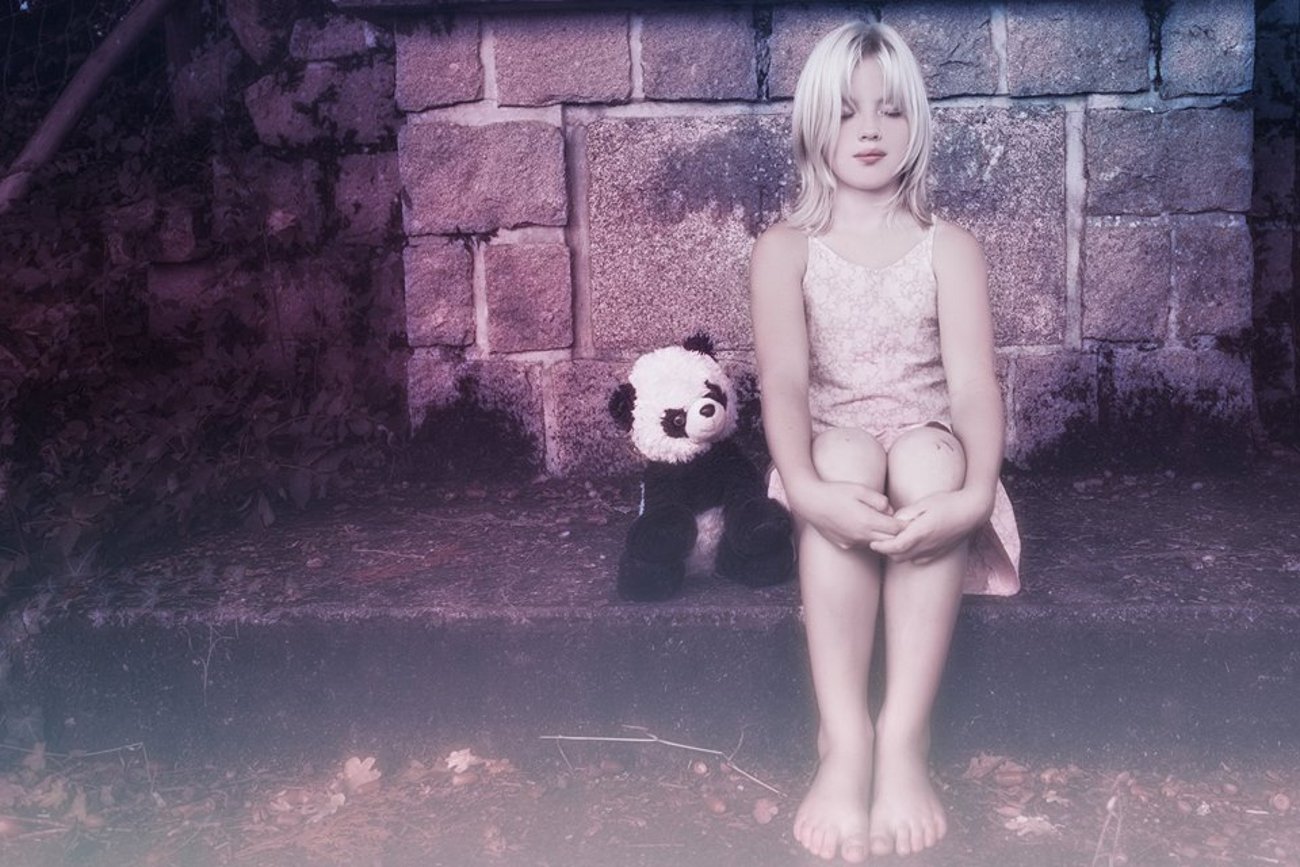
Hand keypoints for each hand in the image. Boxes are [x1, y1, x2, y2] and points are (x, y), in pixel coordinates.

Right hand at [789, 479, 904, 549]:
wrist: (809, 502)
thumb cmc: (835, 492)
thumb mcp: (859, 489)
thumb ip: (879, 500)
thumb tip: (890, 510)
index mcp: (868, 521)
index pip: (896, 530)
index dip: (906, 525)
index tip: (912, 520)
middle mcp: (861, 536)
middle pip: (888, 541)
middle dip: (897, 534)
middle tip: (903, 525)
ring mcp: (852, 542)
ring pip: (875, 544)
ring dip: (882, 537)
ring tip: (884, 524)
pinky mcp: (843, 544)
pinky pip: (861, 544)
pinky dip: (867, 538)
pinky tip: (862, 526)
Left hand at [869, 489, 985, 563]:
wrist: (973, 511)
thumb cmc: (949, 502)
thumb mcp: (925, 503)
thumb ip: (907, 513)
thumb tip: (894, 520)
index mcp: (920, 532)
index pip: (894, 546)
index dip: (881, 546)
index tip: (872, 542)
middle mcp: (926, 545)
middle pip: (898, 556)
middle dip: (887, 550)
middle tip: (880, 539)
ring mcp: (934, 551)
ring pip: (908, 560)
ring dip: (898, 553)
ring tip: (894, 541)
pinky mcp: (940, 553)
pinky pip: (920, 560)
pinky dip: (910, 555)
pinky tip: (911, 544)